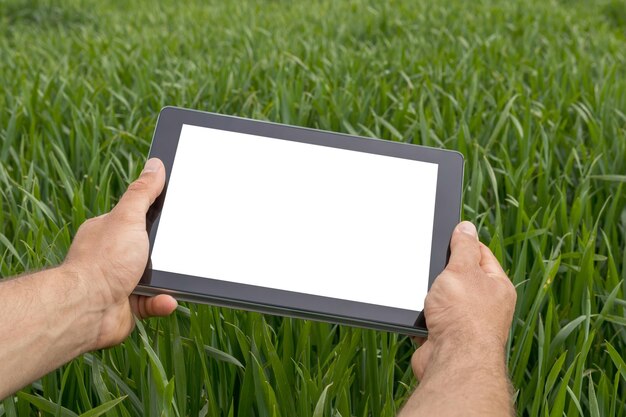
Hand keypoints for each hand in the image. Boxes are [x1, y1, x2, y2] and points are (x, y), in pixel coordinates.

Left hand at [62, 158, 176, 349]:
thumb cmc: (104, 262)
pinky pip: (153, 301)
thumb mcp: (129, 218)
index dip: (155, 215)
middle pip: (148, 247)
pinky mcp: (128, 305)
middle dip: (165, 252)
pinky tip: (167, 299)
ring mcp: (119, 281)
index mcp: (108, 230)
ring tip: (175, 279)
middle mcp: (112, 255)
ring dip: (167, 279)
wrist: (88, 309)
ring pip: (154, 276)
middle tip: (179, 251)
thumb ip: (143, 192)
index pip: (136, 217)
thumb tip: (155, 165)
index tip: (176, 214)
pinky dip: (162, 301)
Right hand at [411, 221, 516, 379]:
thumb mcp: (462, 269)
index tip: (447, 236)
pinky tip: (420, 314)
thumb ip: (464, 246)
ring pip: (442, 299)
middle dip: (442, 273)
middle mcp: (485, 306)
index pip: (481, 255)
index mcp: (497, 287)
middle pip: (459, 277)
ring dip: (430, 296)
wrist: (453, 360)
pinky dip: (422, 316)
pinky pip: (430, 319)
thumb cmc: (464, 316)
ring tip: (427, 295)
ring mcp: (465, 324)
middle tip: (432, 267)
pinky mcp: (446, 338)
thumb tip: (467, 227)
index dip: (463, 244)